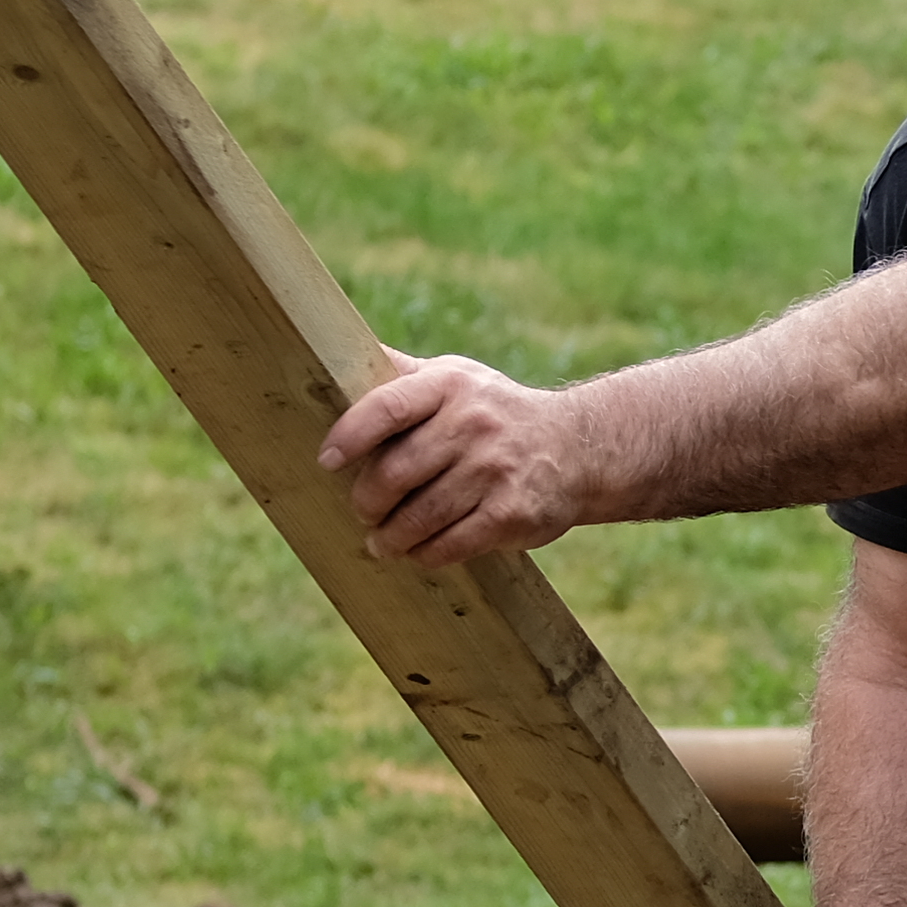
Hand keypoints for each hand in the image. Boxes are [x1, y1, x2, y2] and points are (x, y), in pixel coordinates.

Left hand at [321, 352, 584, 565]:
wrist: (579, 447)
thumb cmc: (495, 412)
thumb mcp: (456, 378)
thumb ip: (401, 375)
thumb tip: (333, 353)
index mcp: (451, 385)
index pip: (386, 408)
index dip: (349, 437)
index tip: (327, 462)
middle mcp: (474, 423)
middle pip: (396, 473)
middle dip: (367, 501)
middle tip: (363, 511)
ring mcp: (496, 470)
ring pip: (419, 516)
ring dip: (390, 537)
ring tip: (381, 541)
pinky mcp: (512, 513)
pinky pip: (450, 544)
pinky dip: (425, 553)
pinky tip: (419, 551)